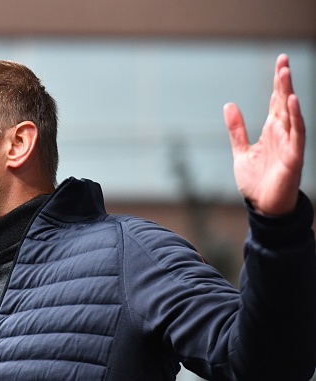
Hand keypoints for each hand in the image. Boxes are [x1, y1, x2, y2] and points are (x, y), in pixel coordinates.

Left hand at [224, 54, 304, 215]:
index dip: (277, 82)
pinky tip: (292, 102)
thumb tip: (229, 105)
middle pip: (283, 102)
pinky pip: (296, 133)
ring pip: (290, 113)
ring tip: (284, 74)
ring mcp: (289, 143)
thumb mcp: (241, 151)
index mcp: (271, 131)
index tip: (280, 61)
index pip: (276, 101)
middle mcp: (282, 133)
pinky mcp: (293, 156)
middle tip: (282, 60)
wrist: (263, 206)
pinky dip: (295, 117)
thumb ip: (237, 129)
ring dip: (288, 93)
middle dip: (283, 81)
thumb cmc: (256, 180)